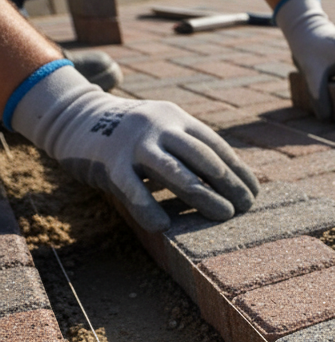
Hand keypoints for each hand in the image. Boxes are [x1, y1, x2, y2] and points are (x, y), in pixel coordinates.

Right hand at [10, 64, 257, 232]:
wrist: (72, 115)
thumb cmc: (131, 134)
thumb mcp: (164, 130)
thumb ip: (190, 149)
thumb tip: (230, 181)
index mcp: (177, 119)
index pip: (217, 147)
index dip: (239, 171)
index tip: (255, 193)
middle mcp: (160, 127)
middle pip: (204, 159)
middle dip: (229, 184)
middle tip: (245, 207)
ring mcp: (134, 143)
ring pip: (177, 173)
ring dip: (204, 196)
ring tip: (225, 215)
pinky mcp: (109, 162)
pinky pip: (133, 189)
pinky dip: (149, 209)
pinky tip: (164, 226)